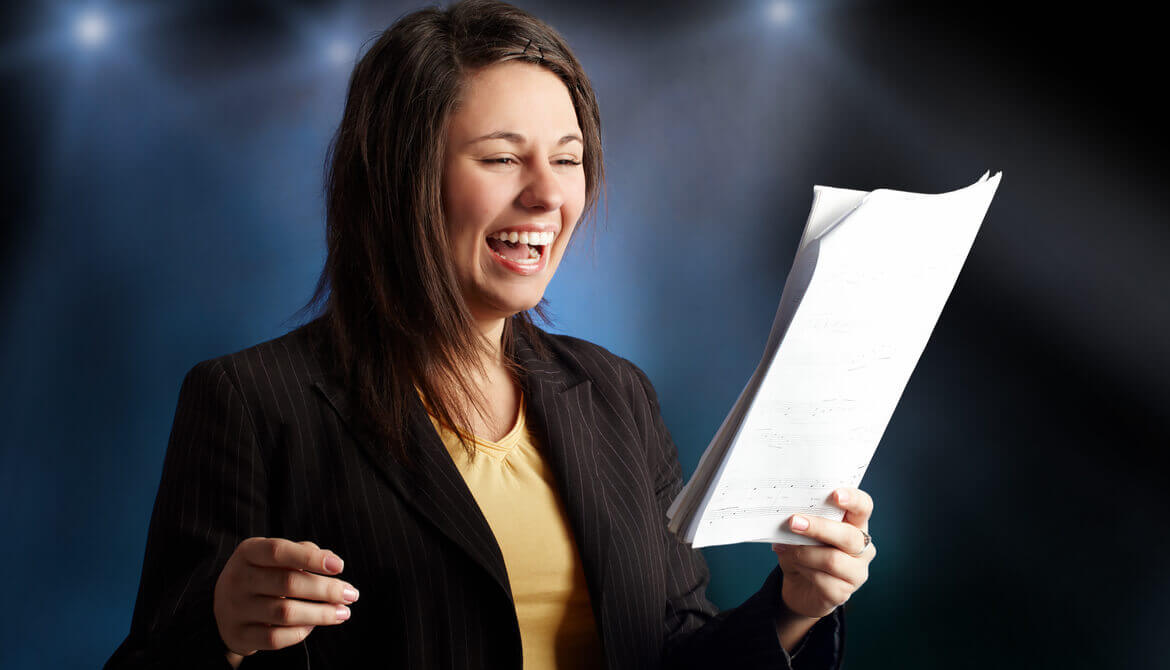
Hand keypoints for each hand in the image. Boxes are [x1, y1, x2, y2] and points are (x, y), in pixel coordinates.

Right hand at [214, 538, 358, 657]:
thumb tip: (332, 560)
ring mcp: (235, 610)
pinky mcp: (239, 636)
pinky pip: (276, 638)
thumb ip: (303, 552)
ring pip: (285, 613)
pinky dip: (301, 632)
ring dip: (321, 614)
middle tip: (352, 594)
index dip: (311, 558)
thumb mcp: (274, 556)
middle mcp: (237, 579)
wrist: (223, 607)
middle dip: (326, 590)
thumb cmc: (262, 574)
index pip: (279, 551)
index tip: (340, 566)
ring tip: (343, 612)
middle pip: (288, 584)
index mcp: (248, 552)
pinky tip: (315, 625)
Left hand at [772, 487, 875, 618]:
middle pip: (849, 536)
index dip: (853, 499)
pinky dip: (803, 569)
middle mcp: (862, 548)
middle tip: (793, 522)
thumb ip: (801, 523)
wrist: (799, 587)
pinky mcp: (844, 593)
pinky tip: (793, 565)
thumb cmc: (802, 552)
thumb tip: (790, 518)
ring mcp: (857, 572)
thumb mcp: (799, 534)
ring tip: (785, 548)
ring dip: (804, 553)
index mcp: (855, 525)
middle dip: (819, 527)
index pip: (863, 507)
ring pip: (833, 559)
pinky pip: (823, 580)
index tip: (835, 494)